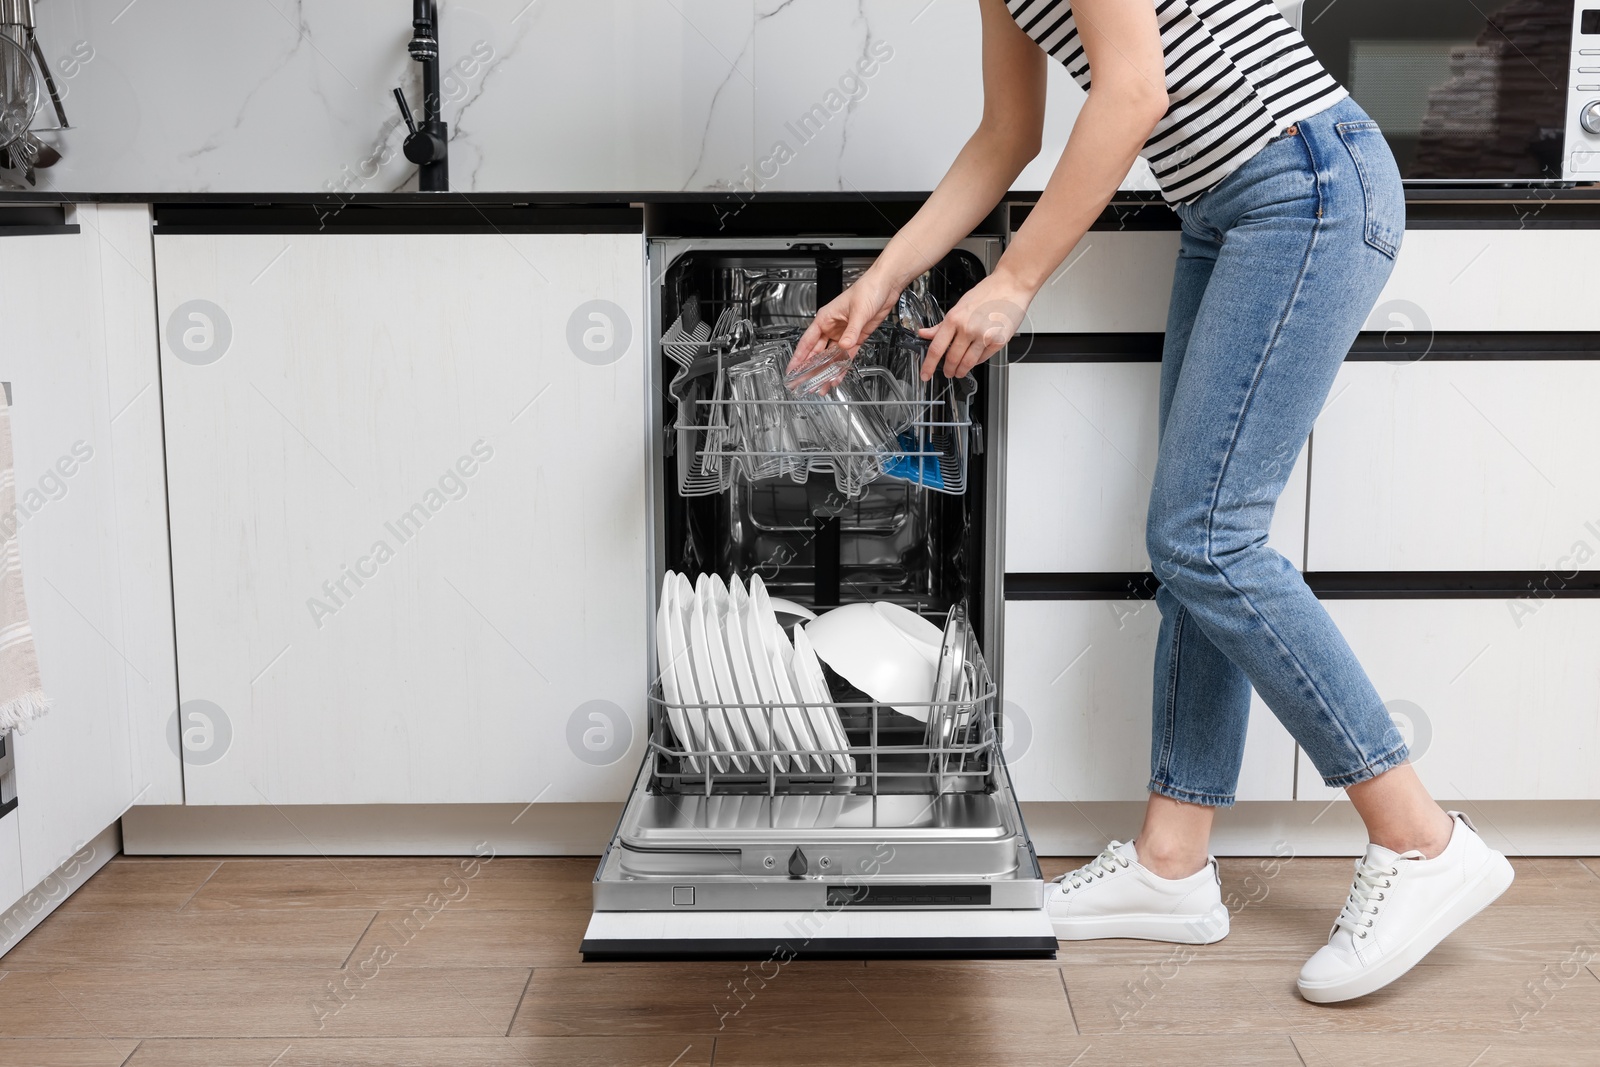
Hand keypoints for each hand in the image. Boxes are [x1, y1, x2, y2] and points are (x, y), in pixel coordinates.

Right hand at [788, 269, 899, 373]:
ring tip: (822, 386)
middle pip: (817, 353)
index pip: (807, 342)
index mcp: (825, 318)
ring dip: (827, 371)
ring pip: (831, 357)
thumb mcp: (858, 311)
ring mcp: (843, 334)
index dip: (799, 358)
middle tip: (805, 384)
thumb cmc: (868, 289)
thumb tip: (844, 346)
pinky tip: (837, 376)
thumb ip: (851, 331)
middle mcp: (832, 328)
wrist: (885, 287)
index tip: (792, 370)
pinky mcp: (855, 338)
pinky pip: (846, 356)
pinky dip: (842, 367)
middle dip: (811, 370)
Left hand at [917, 272, 1033, 380]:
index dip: (928, 365)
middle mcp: (968, 328)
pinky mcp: (998, 341)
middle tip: (947, 373)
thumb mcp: (959, 306)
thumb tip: (924, 334)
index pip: (936, 348)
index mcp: (954, 319)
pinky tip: (974, 359)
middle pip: (952, 359)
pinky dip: (976, 362)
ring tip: (959, 372)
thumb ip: (941, 324)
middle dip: (948, 370)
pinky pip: (983, 358)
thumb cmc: (987, 294)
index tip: (925, 374)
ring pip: (967, 363)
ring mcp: (983, 336)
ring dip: (961, 371)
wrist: (1011, 286)